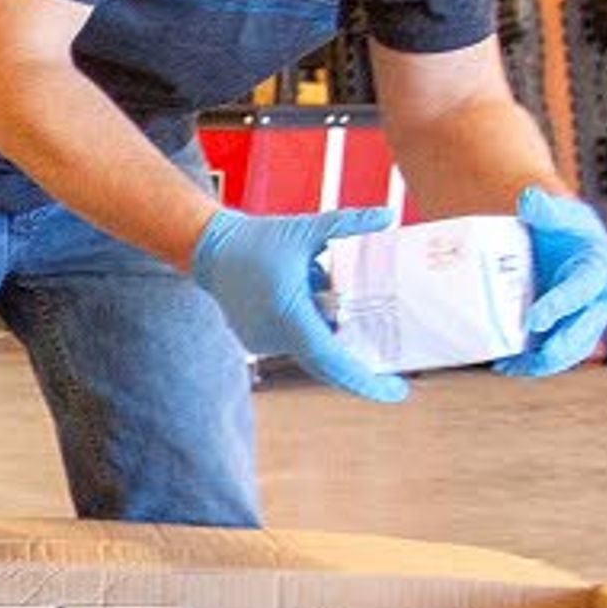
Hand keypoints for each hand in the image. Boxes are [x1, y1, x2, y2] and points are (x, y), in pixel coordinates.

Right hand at [186, 205, 408, 402]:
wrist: (211, 250)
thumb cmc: (257, 240)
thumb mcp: (306, 229)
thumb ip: (347, 223)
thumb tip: (387, 215)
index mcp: (289, 313)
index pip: (332, 359)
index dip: (365, 381)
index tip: (395, 392)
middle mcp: (275, 335)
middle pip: (328, 363)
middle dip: (361, 372)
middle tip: (395, 378)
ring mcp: (264, 342)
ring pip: (312, 349)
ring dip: (330, 334)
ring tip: (319, 290)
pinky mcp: (258, 342)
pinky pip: (296, 344)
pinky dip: (310, 331)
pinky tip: (304, 298)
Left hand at [498, 187, 606, 377]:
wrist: (553, 238)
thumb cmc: (555, 224)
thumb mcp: (553, 213)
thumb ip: (544, 209)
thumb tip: (529, 200)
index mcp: (600, 267)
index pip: (584, 289)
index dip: (562, 305)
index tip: (535, 319)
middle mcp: (600, 296)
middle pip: (585, 329)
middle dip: (560, 346)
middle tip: (531, 358)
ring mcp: (586, 316)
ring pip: (572, 348)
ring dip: (544, 362)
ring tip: (512, 366)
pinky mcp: (568, 329)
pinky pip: (556, 352)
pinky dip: (533, 362)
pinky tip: (507, 365)